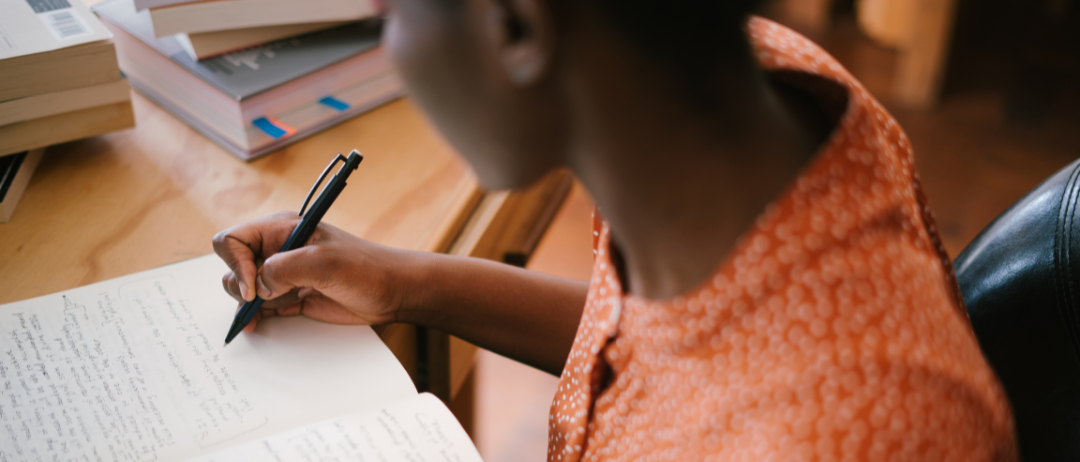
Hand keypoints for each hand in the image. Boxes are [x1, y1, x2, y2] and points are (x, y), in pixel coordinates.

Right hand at [212, 211, 419, 333]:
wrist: (393, 292)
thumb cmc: (366, 269)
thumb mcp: (323, 263)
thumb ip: (283, 269)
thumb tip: (256, 286)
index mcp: (281, 229)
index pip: (233, 240)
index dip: (235, 263)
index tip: (253, 285)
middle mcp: (278, 249)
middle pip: (234, 266)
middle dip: (239, 286)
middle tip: (257, 301)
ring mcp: (284, 275)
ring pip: (244, 288)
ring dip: (246, 304)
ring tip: (257, 317)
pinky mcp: (292, 296)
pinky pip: (262, 306)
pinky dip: (255, 316)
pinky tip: (256, 324)